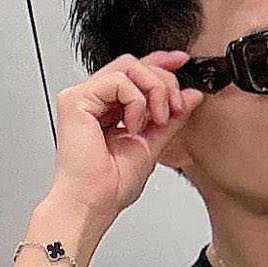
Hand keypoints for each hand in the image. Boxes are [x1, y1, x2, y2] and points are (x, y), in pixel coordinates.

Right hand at [50, 50, 205, 226]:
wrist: (94, 204)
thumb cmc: (111, 186)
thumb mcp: (153, 145)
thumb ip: (171, 119)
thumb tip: (191, 96)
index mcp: (108, 108)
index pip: (134, 71)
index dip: (160, 63)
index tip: (182, 62)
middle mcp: (94, 99)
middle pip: (134, 64)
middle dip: (163, 82)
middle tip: (173, 109)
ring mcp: (83, 97)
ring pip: (128, 66)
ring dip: (153, 90)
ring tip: (156, 120)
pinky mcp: (76, 100)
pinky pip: (117, 80)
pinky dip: (136, 102)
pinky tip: (133, 126)